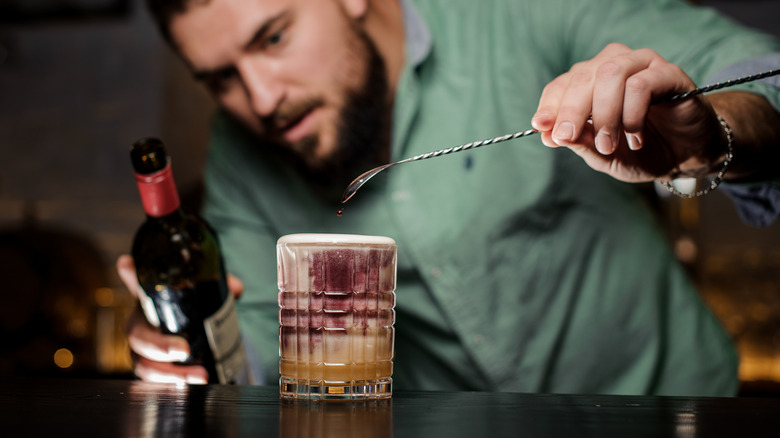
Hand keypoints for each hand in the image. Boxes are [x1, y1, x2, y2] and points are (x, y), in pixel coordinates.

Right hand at [116, 254, 243, 383]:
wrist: (193, 338)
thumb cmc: (191, 312)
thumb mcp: (207, 299)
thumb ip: (221, 289)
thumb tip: (235, 288)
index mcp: (151, 301)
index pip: (138, 284)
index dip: (130, 274)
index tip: (126, 264)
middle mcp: (141, 323)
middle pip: (136, 334)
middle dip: (159, 344)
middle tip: (183, 350)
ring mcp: (142, 349)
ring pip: (143, 362)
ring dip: (169, 373)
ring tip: (199, 376)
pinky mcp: (150, 368)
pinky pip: (152, 380)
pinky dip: (171, 385)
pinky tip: (190, 387)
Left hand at [531, 42, 726, 182]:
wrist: (685, 156)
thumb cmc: (640, 152)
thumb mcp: (602, 155)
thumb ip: (579, 143)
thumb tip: (551, 134)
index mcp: (591, 81)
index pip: (562, 85)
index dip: (549, 106)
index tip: (541, 127)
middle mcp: (614, 65)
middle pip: (583, 76)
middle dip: (570, 111)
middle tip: (567, 138)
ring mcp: (642, 65)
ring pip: (611, 74)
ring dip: (603, 114)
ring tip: (607, 144)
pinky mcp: (669, 73)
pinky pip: (641, 84)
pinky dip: (632, 114)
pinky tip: (635, 138)